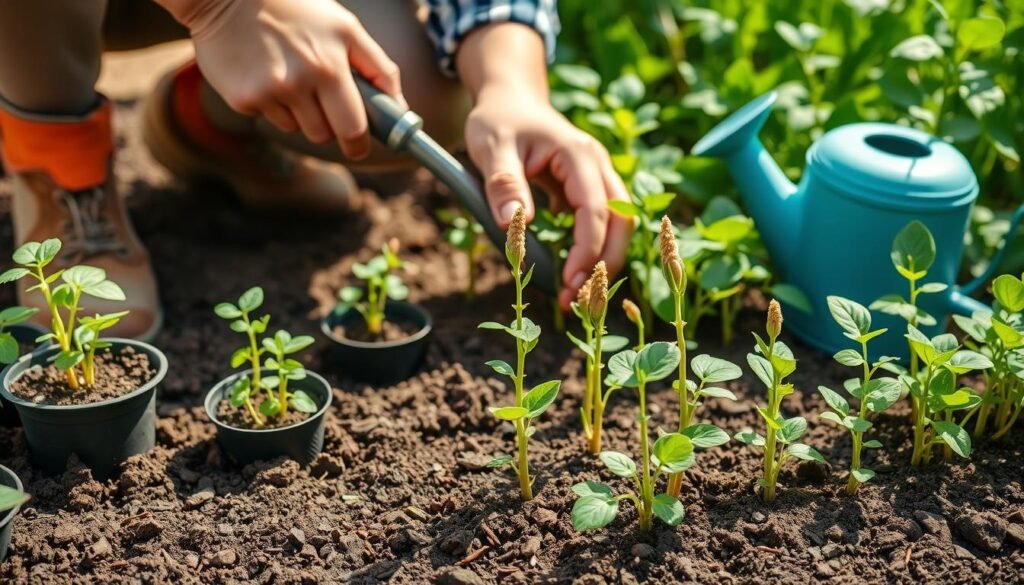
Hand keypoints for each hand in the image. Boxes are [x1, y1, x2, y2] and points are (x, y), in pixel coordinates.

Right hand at [161, 0, 405, 158]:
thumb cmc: (296, 8)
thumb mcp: (344, 27)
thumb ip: (378, 67)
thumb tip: (400, 107)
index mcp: (330, 65)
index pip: (354, 127)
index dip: (359, 142)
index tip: (358, 144)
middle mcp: (299, 82)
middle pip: (324, 135)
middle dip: (330, 127)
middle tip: (324, 105)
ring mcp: (268, 92)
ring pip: (298, 128)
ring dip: (300, 113)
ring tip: (290, 76)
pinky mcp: (242, 98)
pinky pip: (270, 118)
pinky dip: (271, 104)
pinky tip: (265, 73)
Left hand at [465, 88, 632, 309]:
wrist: (511, 99)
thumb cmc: (499, 120)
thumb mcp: (491, 146)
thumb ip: (503, 182)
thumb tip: (512, 222)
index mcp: (578, 154)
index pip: (596, 208)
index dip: (587, 248)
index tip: (569, 280)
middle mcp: (598, 166)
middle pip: (623, 221)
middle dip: (604, 263)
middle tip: (576, 299)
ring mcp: (598, 177)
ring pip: (620, 225)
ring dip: (603, 261)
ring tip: (574, 295)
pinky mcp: (591, 190)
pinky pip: (604, 224)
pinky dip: (593, 251)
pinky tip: (570, 274)